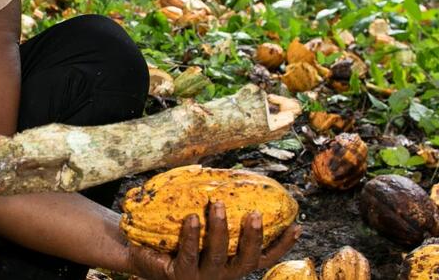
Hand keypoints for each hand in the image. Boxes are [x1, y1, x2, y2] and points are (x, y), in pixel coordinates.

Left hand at [128, 201, 302, 279]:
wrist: (141, 253)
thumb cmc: (175, 237)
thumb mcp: (202, 224)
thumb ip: (217, 204)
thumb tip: (225, 169)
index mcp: (233, 263)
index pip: (264, 257)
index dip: (283, 245)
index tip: (297, 226)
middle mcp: (223, 274)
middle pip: (247, 260)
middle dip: (253, 236)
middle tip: (255, 213)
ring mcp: (201, 277)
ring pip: (219, 256)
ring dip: (220, 229)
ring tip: (217, 205)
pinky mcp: (178, 276)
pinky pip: (189, 256)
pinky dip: (192, 237)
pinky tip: (192, 218)